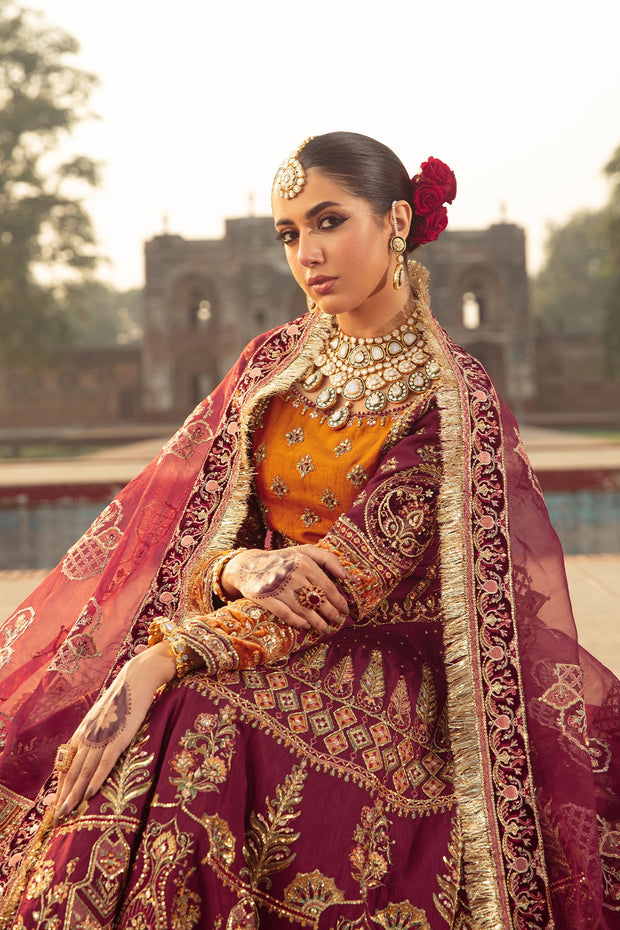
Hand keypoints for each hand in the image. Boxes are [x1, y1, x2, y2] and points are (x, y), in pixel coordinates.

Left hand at [53, 643, 175, 824]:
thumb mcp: (103, 716)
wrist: (137, 678)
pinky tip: (90, 792)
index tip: (55, 802)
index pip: (66, 762)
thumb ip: (95, 732)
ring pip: (84, 770)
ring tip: (68, 811)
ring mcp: (102, 736)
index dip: (60, 784)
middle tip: (57, 816)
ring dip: (75, 792)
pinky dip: (96, 778)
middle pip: (71, 770)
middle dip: (63, 794)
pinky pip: (105, 762)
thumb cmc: (123, 698)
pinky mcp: (119, 736)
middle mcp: (88, 734)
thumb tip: (91, 749)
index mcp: (83, 731)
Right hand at [222, 546, 348, 632]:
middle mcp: (292, 575)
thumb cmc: (283, 559)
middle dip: (331, 614)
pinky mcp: (266, 599)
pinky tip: (305, 625)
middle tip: (337, 621)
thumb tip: (346, 576)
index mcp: (304, 563)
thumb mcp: (304, 552)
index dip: (339, 601)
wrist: (248, 566)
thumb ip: (327, 559)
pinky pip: (285, 614)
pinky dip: (297, 621)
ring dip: (317, 622)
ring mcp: (278, 588)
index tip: (346, 610)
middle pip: (318, 601)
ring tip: (325, 628)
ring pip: (304, 610)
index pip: (328, 587)